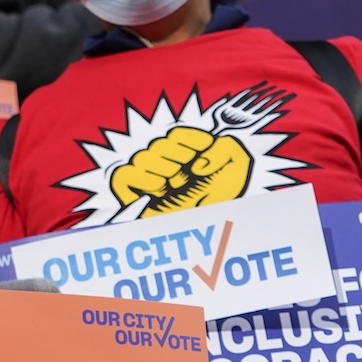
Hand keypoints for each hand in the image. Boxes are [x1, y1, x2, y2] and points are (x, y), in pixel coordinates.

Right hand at [110, 126, 250, 216]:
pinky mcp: (135, 198)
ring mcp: (148, 180)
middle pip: (157, 144)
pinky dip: (138, 177)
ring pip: (140, 157)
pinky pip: (122, 176)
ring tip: (176, 184)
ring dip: (161, 168)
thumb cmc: (230, 193)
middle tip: (190, 176)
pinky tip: (159, 187)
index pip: (176, 132)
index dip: (190, 139)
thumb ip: (225, 148)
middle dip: (177, 157)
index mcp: (185, 150)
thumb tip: (197, 166)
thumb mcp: (239, 161)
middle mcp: (165, 163)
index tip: (205, 151)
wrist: (226, 229)